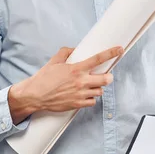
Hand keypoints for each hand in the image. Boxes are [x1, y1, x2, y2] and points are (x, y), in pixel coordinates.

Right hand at [8, 46, 122, 123]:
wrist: (35, 95)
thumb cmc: (44, 78)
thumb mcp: (54, 61)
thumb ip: (66, 52)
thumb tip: (74, 49)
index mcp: (76, 69)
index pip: (98, 59)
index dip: (111, 53)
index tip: (119, 50)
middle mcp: (81, 81)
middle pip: (106, 79)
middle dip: (108, 77)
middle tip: (105, 76)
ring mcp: (80, 94)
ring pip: (100, 91)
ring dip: (98, 88)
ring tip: (90, 85)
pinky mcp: (77, 104)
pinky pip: (92, 102)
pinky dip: (91, 98)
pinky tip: (85, 95)